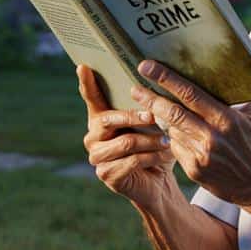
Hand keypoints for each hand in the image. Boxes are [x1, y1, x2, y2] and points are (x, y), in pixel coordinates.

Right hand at [78, 65, 175, 207]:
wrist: (159, 183)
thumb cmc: (155, 147)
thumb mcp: (151, 124)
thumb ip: (146, 106)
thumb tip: (155, 81)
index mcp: (100, 119)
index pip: (91, 97)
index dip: (86, 83)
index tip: (83, 67)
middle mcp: (92, 136)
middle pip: (108, 119)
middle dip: (133, 116)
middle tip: (152, 115)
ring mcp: (97, 157)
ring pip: (125, 142)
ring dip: (149, 140)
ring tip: (167, 140)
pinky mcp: (106, 175)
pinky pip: (131, 161)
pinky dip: (151, 157)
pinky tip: (164, 155)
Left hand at [130, 60, 250, 222]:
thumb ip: (233, 101)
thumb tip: (217, 79)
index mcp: (227, 120)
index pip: (191, 94)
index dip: (167, 79)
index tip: (148, 67)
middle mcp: (212, 137)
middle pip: (173, 113)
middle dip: (150, 98)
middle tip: (134, 87)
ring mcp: (201, 156)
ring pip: (171, 131)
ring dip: (159, 118)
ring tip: (148, 106)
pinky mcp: (195, 171)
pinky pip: (176, 148)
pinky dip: (172, 138)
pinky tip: (171, 132)